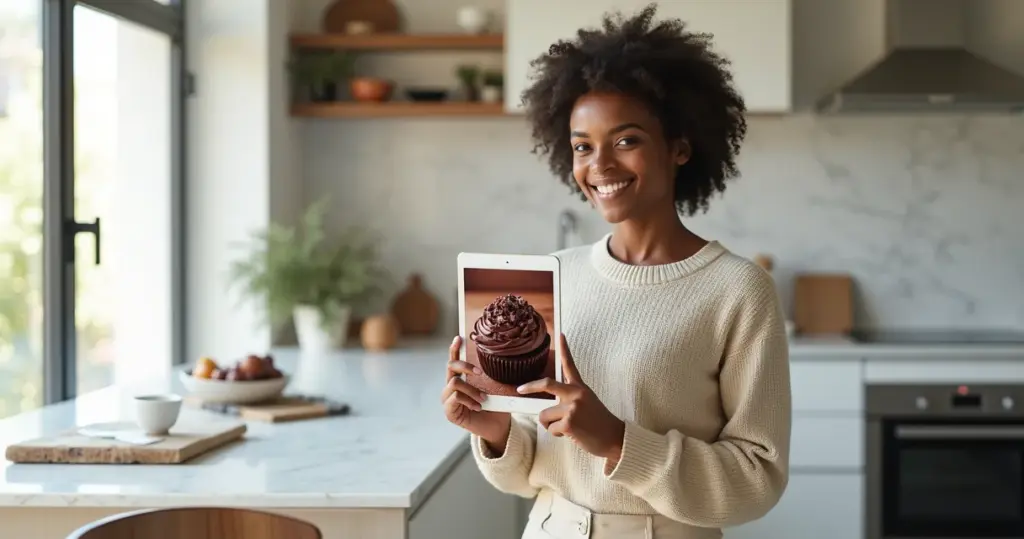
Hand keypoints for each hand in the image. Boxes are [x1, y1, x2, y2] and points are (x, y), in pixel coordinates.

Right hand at [442, 336, 511, 449]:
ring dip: (472, 389)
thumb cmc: (495, 407)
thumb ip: (489, 376)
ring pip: (454, 383)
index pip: (454, 361)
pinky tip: (478, 406)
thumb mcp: (494, 388)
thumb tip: (499, 358)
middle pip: (450, 367)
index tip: (459, 337)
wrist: (496, 428)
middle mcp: (450, 388)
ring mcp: (447, 400)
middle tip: (480, 372)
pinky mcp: (449, 412)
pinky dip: (469, 400)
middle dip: (465, 366)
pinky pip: (455, 398)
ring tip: (484, 399)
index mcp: (459, 380)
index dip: (455, 349)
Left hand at [517, 334, 624, 463]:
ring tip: (569, 428)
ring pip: (544, 415)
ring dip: (551, 425)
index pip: (570, 365)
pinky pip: (550, 429)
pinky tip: (572, 434)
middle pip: (546, 384)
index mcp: (581, 388)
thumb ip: (570, 398)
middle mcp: (576, 394)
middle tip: (520, 389)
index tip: (560, 334)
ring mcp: (572, 407)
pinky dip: (557, 434)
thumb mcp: (588, 403)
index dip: (565, 349)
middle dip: (530, 386)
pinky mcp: (569, 422)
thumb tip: (549, 404)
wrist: (614, 438)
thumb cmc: (599, 424)